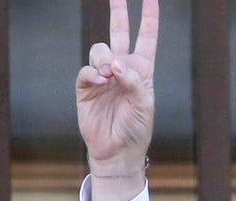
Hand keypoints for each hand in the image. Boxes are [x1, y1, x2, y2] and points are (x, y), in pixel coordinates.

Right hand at [76, 0, 157, 193]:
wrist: (118, 150)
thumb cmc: (137, 128)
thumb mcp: (145, 105)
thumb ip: (134, 82)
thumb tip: (116, 63)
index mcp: (142, 70)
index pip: (147, 38)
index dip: (149, 18)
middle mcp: (122, 68)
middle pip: (119, 32)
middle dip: (118, 12)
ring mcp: (103, 76)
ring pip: (100, 50)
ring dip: (105, 59)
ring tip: (110, 76)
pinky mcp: (86, 86)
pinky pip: (87, 69)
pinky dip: (93, 73)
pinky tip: (100, 82)